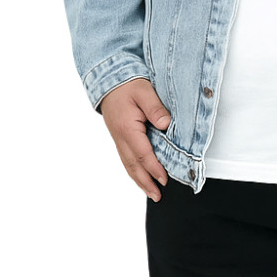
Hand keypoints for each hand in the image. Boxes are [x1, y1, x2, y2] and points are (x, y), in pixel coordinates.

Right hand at [100, 78, 171, 201]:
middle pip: (133, 165)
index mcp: (127, 128)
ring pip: (128, 164)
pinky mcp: (119, 136)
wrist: (109, 79)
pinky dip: (133, 170)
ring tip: (150, 193)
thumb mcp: (145, 92)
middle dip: (146, 182)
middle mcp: (120, 137)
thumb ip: (156, 109)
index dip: (154, 168)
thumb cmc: (128, 84)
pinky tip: (140, 176)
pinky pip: (126, 158)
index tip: (165, 179)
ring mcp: (118, 138)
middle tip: (158, 196)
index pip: (143, 154)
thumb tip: (167, 125)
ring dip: (139, 180)